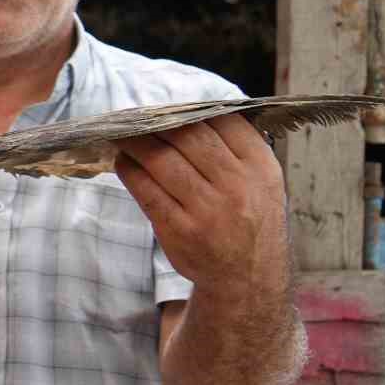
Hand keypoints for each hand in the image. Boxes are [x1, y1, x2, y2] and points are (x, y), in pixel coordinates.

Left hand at [114, 114, 287, 297]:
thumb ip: (236, 148)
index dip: (190, 109)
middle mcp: (237, 186)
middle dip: (156, 122)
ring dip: (135, 143)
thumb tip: (186, 111)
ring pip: (161, 160)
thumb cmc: (248, 220)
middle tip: (135, 116)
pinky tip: (123, 162)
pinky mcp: (180, 230)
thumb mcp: (262, 182)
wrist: (247, 278)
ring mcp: (208, 210)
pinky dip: (129, 171)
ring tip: (122, 136)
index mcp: (261, 167)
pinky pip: (146, 190)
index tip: (166, 107)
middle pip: (187, 136)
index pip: (223, 122)